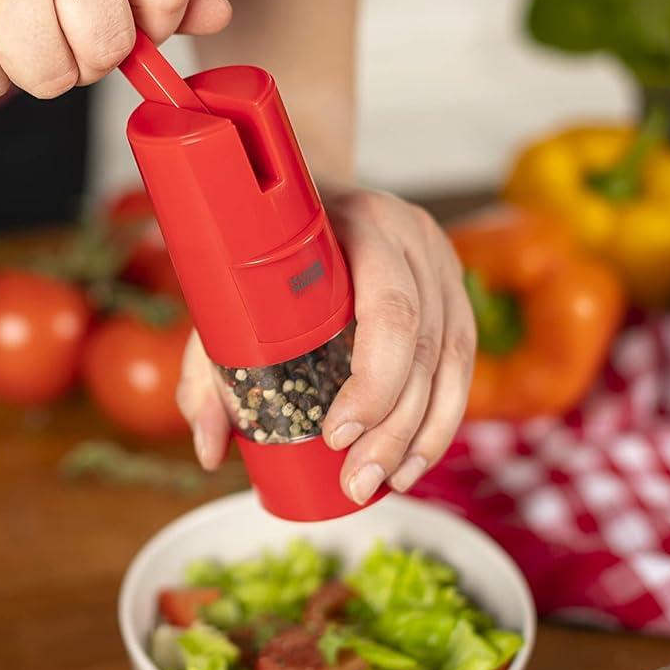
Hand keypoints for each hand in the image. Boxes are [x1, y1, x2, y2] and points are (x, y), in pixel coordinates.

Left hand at [177, 189, 475, 501]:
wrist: (298, 185)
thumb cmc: (259, 242)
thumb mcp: (225, 290)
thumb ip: (207, 369)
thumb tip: (210, 448)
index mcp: (361, 222)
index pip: (389, 308)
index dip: (373, 380)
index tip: (334, 434)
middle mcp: (412, 237)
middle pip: (424, 343)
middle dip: (394, 426)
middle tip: (357, 482)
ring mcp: (440, 261)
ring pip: (452, 359)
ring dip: (424, 434)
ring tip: (386, 483)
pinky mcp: (452, 288)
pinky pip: (461, 362)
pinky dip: (441, 418)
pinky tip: (415, 459)